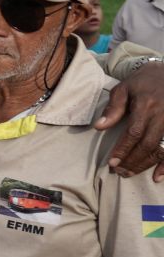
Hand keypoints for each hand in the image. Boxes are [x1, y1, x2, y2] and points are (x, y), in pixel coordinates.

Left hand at [92, 63, 163, 178]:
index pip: (133, 133)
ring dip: (146, 164)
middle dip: (132, 161)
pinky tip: (159, 176)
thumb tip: (98, 127)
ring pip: (160, 149)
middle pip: (147, 144)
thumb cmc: (144, 81)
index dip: (123, 149)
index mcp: (146, 106)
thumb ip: (113, 108)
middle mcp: (162, 115)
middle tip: (119, 172)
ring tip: (131, 173)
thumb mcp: (125, 88)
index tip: (112, 163)